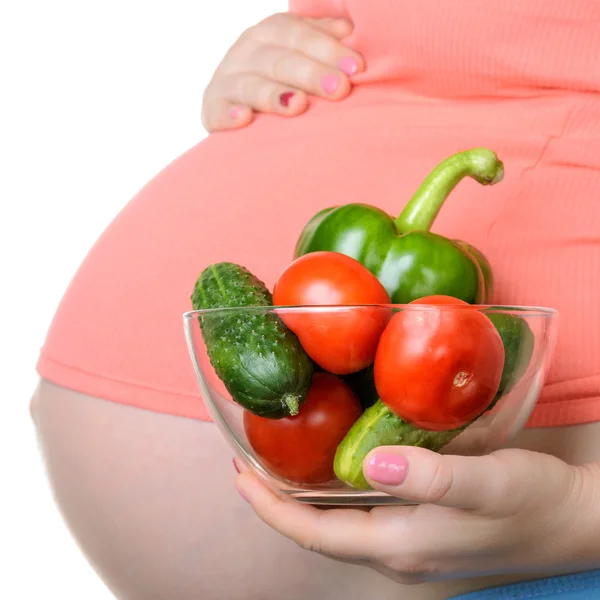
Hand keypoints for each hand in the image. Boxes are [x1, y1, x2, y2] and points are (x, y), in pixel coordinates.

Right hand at [202, 13, 363, 132]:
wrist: (237, 110)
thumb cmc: (280, 82)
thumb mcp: (300, 56)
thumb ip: (321, 40)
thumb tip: (348, 30)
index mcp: (269, 33)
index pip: (298, 35)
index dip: (328, 49)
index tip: (357, 68)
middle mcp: (244, 52)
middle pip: (279, 61)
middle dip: (311, 74)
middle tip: (339, 89)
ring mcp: (226, 81)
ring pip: (250, 85)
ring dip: (274, 95)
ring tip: (298, 105)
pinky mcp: (211, 110)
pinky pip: (218, 112)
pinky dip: (230, 115)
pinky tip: (245, 119)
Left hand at [235, 447, 599, 582]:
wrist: (576, 521)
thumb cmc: (533, 501)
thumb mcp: (486, 484)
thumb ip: (431, 477)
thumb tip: (372, 465)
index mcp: (400, 546)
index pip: (314, 534)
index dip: (271, 507)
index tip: (240, 475)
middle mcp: (397, 553)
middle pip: (318, 532)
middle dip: (278, 501)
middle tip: (252, 461)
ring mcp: (411, 546)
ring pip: (338, 525)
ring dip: (304, 497)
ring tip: (282, 461)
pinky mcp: (425, 532)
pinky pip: (362, 517)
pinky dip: (336, 494)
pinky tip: (338, 467)